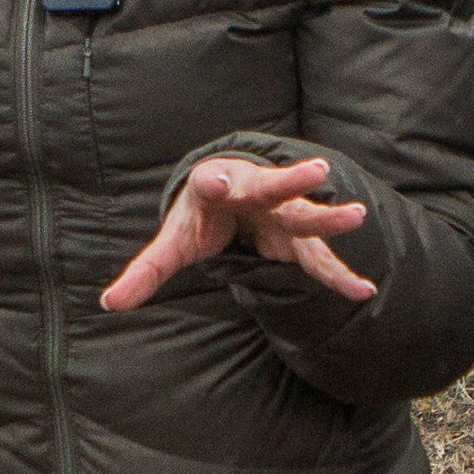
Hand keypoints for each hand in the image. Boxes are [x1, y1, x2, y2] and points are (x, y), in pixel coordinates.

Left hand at [102, 150, 374, 309]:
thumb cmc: (201, 216)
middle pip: (273, 187)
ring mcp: (281, 211)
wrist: (234, 190)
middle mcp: (254, 192)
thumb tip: (110, 303)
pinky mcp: (297, 236)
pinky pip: (320, 257)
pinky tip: (363, 290)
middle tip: (317, 170)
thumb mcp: (173, 241)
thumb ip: (146, 271)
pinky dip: (340, 274)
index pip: (214, 181)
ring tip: (358, 215)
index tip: (221, 180)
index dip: (217, 180)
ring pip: (304, 213)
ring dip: (329, 216)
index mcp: (216, 187)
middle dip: (292, 180)